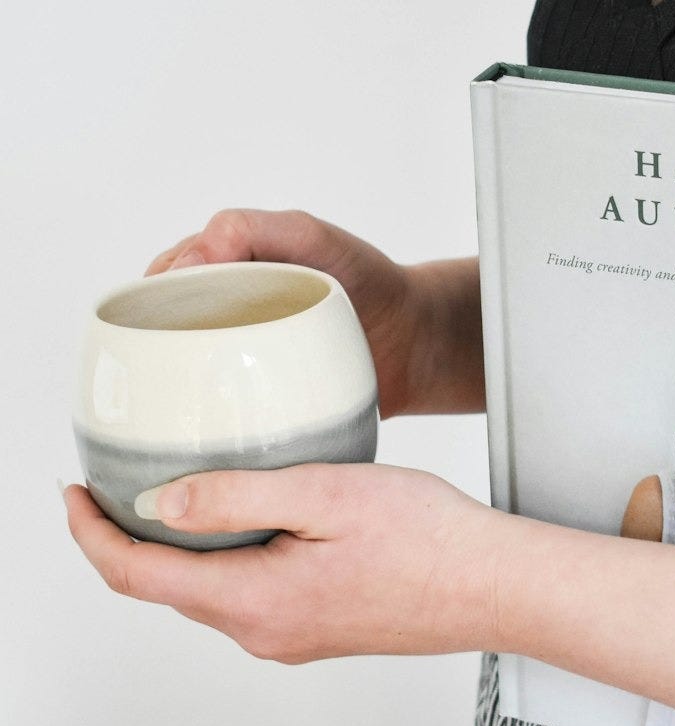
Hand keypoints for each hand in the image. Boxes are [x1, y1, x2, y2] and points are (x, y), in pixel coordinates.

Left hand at [64, 464, 500, 662]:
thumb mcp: (324, 494)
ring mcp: (294, 637)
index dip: (92, 534)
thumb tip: (159, 503)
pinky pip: (249, 596)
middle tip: (121, 483)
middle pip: (168, 589)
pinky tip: (251, 522)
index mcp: (256, 600)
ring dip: (182, 548)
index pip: (139, 575)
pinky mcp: (319, 629)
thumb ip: (235, 496)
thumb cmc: (429, 537)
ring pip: (210, 591)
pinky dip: (226, 559)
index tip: (73, 494)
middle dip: (131, 539)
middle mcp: (266, 632)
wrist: (493, 584)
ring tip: (184, 493)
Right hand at [146, 209, 483, 415]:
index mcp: (222, 276)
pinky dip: (208, 425)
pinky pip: (222, 417)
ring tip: (173, 404)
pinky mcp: (260, 408)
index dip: (146, 303)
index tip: (153, 320)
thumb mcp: (315, 239)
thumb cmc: (369, 280)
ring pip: (185, 380)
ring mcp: (240, 366)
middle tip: (159, 368)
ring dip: (173, 393)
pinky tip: (201, 437)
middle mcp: (223, 321)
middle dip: (151, 350)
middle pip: (162, 335)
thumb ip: (259, 228)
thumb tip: (200, 250)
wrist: (417, 342)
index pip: (159, 286)